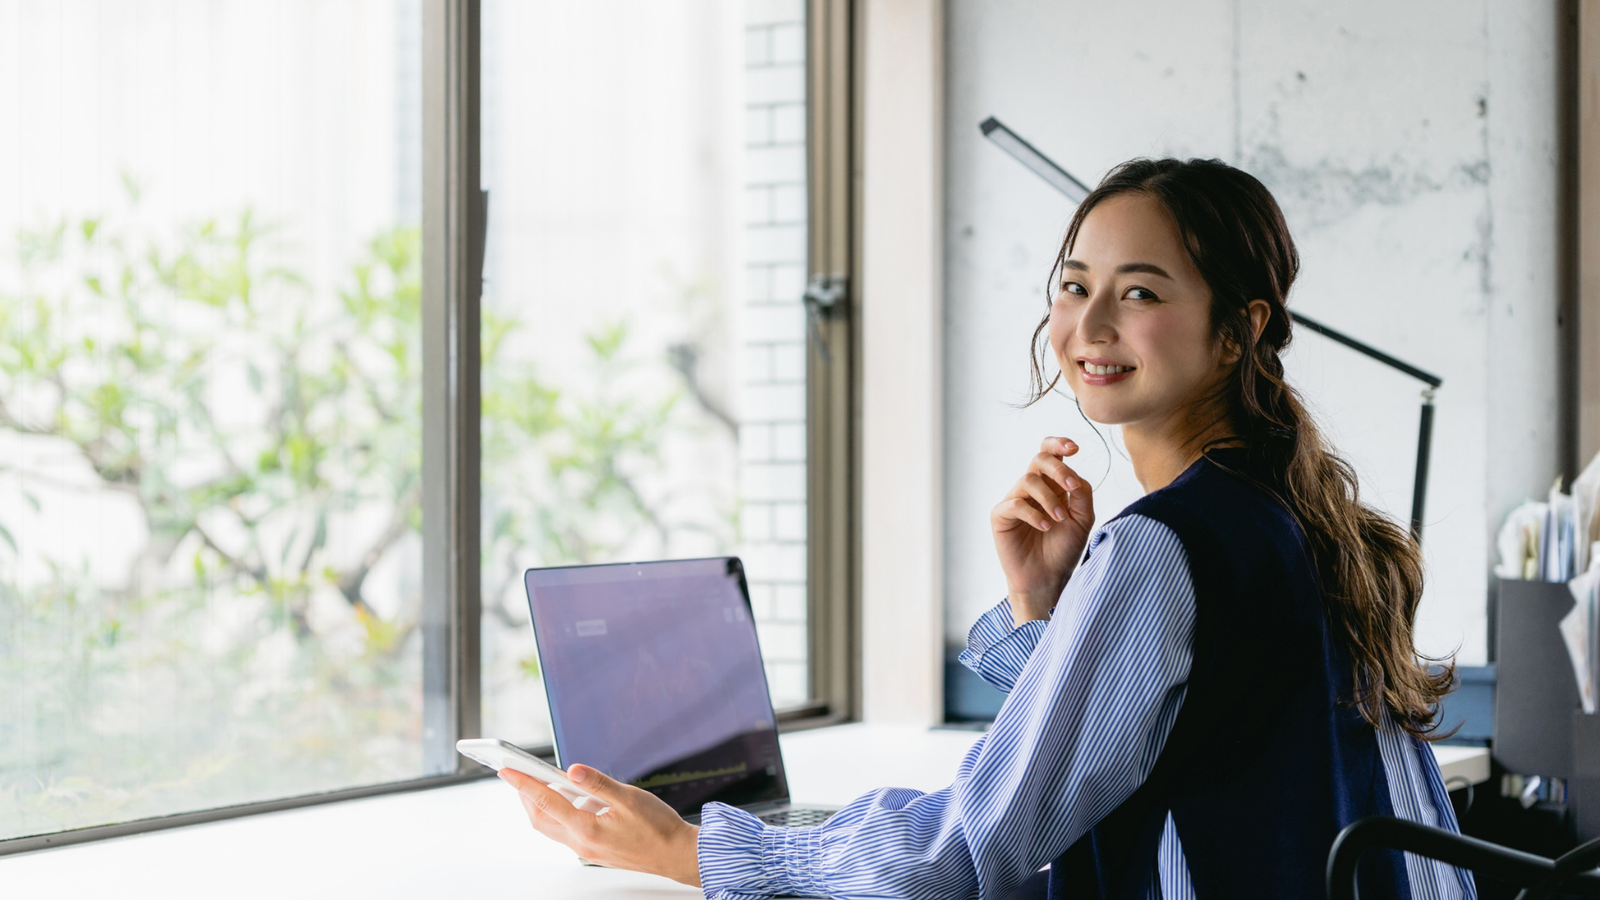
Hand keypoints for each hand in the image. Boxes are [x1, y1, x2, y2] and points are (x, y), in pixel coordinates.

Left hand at [498, 765, 701, 887]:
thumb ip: (598, 783)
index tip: (508, 770)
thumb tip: (572, 770)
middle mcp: (582, 844)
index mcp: (587, 829)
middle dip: (525, 796)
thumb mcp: (630, 797)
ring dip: (540, 806)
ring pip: (552, 827)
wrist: (677, 855)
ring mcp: (587, 850)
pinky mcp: (594, 851)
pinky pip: (566, 831)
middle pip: (540, 819)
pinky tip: (569, 800)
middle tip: (516, 774)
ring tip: (538, 783)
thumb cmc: (659, 829)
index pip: (546, 802)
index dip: (524, 784)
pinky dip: (558, 814)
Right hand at [990, 436, 1094, 623]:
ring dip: (1049, 499)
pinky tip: (1045, 527)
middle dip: (1057, 469)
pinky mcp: (1001, 516)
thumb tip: (1075, 475)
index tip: (1075, 448)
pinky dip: (1033, 514)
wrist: (1047, 579)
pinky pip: (1015, 504)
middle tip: (1070, 487)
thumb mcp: (1083, 520)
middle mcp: (1032, 489)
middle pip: (1039, 460)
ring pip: (1028, 481)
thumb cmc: (1064, 549)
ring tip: (1059, 520)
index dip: (1059, 444)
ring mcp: (1015, 501)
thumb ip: (1082, 495)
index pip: (1050, 453)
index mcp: (1052, 485)